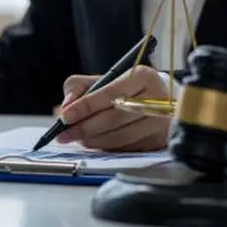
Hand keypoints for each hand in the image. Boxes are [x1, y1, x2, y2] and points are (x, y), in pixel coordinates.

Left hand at [56, 66, 171, 151]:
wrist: (157, 102)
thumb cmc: (125, 90)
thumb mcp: (103, 79)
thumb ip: (79, 86)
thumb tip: (67, 105)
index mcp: (142, 76)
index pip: (110, 93)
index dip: (86, 106)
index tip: (65, 116)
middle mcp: (156, 99)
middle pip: (115, 118)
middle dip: (85, 128)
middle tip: (65, 134)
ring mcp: (160, 123)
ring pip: (121, 137)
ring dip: (94, 140)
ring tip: (78, 139)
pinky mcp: (159, 141)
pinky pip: (127, 149)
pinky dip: (107, 147)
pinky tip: (96, 143)